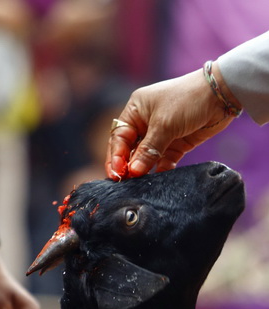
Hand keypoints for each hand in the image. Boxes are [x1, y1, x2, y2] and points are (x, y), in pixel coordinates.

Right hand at [105, 66, 238, 178]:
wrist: (221, 94)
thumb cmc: (187, 100)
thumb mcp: (164, 124)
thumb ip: (148, 150)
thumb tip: (133, 171)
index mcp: (135, 111)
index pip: (119, 137)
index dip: (116, 156)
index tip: (116, 173)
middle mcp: (145, 122)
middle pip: (130, 149)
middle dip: (127, 165)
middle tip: (125, 182)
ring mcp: (160, 134)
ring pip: (146, 157)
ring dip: (143, 170)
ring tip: (139, 184)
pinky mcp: (175, 144)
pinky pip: (163, 161)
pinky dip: (160, 170)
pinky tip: (157, 179)